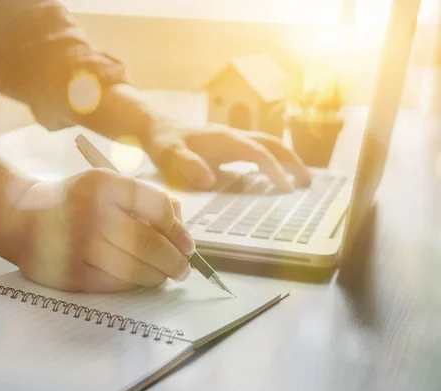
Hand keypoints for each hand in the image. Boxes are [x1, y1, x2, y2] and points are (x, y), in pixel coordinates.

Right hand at [12, 169, 193, 291]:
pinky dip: (133, 285)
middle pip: (149, 244)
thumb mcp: (107, 184)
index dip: (178, 231)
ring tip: (164, 276)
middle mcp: (89, 212)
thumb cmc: (76, 200)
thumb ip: (146, 200)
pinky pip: (114, 285)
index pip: (157, 208)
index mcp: (103, 183)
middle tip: (183, 268)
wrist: (20, 216)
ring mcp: (76, 246)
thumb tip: (181, 231)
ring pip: (134, 270)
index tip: (188, 245)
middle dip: (174, 261)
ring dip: (157, 276)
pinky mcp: (68, 274)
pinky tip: (138, 280)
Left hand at [143, 121, 311, 191]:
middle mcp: (234, 136)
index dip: (275, 170)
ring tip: (302, 180)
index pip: (258, 153)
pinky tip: (276, 176)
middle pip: (273, 144)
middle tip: (308, 183)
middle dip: (293, 162)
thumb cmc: (163, 144)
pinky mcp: (229, 145)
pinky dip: (273, 161)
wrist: (155, 128)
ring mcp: (233, 139)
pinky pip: (259, 150)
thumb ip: (188, 165)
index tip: (288, 189)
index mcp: (225, 139)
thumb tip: (209, 180)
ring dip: (287, 159)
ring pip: (269, 145)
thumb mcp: (170, 156)